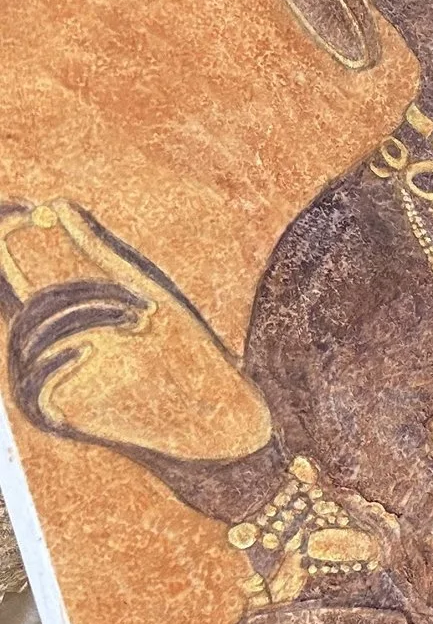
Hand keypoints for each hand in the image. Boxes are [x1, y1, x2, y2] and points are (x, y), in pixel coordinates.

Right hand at [0, 200, 272, 463]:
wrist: (218, 409)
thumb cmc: (186, 350)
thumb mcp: (142, 289)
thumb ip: (98, 251)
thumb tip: (57, 204)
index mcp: (57, 322)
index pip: (5, 278)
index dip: (3, 240)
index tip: (25, 210)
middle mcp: (41, 353)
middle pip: (31, 307)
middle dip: (88, 294)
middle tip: (142, 304)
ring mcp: (44, 387)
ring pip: (32, 337)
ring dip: (91, 319)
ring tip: (143, 322)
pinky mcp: (55, 419)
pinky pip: (32, 386)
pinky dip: (58, 362)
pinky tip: (92, 352)